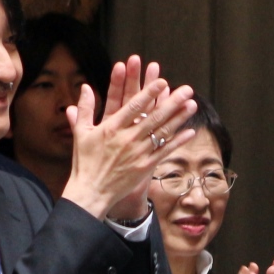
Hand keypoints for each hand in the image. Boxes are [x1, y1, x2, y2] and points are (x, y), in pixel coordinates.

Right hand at [63, 56, 199, 221]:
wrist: (91, 192)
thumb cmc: (85, 162)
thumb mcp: (81, 133)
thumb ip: (84, 108)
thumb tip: (86, 87)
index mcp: (112, 128)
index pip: (133, 106)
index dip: (149, 93)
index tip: (162, 81)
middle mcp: (127, 139)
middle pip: (154, 117)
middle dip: (172, 102)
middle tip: (187, 90)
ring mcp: (138, 153)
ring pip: (162, 132)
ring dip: (179, 118)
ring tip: (192, 105)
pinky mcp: (145, 166)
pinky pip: (164, 151)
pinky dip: (177, 141)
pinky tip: (190, 132)